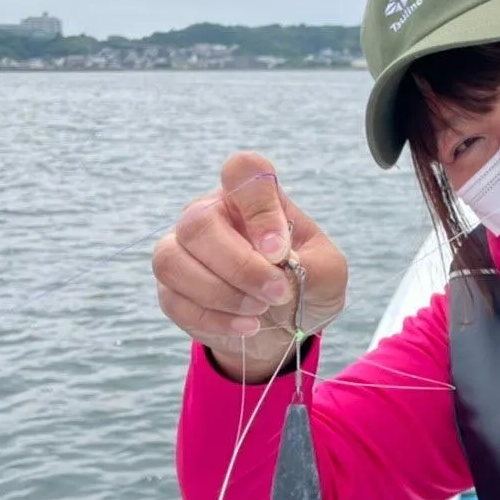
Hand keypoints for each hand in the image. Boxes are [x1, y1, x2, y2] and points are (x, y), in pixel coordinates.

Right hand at [154, 152, 347, 380]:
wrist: (284, 328)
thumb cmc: (305, 285)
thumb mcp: (328, 273)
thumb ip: (313, 262)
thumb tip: (273, 257)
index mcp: (253, 198)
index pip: (242, 171)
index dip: (258, 206)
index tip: (279, 249)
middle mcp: (211, 214)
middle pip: (199, 223)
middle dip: (241, 267)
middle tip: (277, 293)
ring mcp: (183, 249)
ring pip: (173, 260)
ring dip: (222, 294)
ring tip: (260, 311)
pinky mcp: (170, 287)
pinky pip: (172, 298)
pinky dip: (213, 319)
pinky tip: (245, 327)